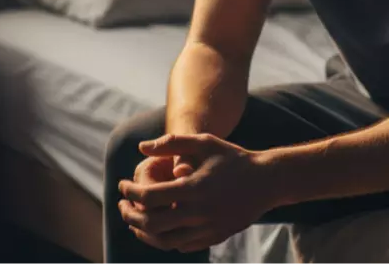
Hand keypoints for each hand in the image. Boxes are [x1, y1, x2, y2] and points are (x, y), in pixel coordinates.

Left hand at [118, 133, 277, 252]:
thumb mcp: (205, 142)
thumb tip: (141, 147)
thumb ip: (172, 142)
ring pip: (164, 241)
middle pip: (151, 223)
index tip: (122, 185)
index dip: (129, 191)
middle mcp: (199, 212)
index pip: (149, 196)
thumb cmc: (233, 157)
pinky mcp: (214, 237)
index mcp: (193, 188)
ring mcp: (207, 228)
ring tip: (134, 220)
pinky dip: (164, 239)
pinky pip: (181, 246)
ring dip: (143, 232)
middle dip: (129, 214)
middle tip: (121, 205)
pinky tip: (158, 227)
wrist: (267, 181)